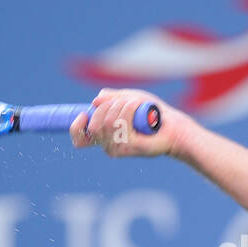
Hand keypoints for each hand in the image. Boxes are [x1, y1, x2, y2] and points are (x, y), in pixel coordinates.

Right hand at [69, 88, 195, 158]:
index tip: (84, 114)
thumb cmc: (151, 113)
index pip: (79, 139)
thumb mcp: (127, 99)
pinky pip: (120, 124)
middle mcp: (108, 145)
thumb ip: (111, 98)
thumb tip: (95, 101)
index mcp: (104, 136)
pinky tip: (137, 105)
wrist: (172, 126)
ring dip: (120, 106)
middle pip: (93, 126)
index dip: (75, 127)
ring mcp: (118, 148)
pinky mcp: (129, 148)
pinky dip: (128, 108)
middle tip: (124, 101)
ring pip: (107, 123)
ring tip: (135, 103)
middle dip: (107, 106)